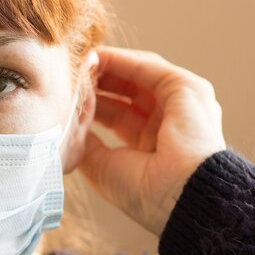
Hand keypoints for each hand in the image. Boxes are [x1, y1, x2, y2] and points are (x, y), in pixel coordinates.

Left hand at [79, 46, 226, 235]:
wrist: (179, 197)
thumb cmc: (142, 191)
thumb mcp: (102, 166)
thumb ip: (85, 144)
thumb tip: (69, 127)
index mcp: (150, 145)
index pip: (116, 113)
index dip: (91, 102)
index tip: (66, 94)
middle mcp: (168, 122)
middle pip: (126, 91)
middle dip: (97, 81)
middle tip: (70, 74)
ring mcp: (181, 105)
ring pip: (138, 75)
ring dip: (108, 67)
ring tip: (80, 62)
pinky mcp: (189, 89)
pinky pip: (150, 67)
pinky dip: (123, 60)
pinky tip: (98, 57)